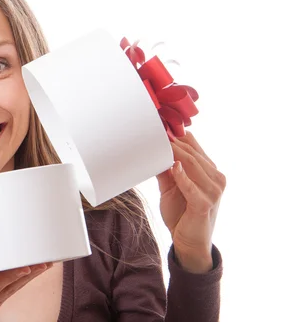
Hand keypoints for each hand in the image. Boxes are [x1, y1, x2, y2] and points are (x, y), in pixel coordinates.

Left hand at [156, 131, 226, 272]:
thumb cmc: (181, 213)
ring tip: (159, 142)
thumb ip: (165, 169)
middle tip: (154, 129)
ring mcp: (214, 191)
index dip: (177, 134)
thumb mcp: (170, 187)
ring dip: (174, 153)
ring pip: (192, 164)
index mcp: (210, 171)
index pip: (194, 145)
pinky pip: (192, 187)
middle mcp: (216, 178)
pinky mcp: (205, 204)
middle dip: (172, 141)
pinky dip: (181, 176)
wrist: (189, 242)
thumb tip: (151, 149)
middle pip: (192, 152)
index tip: (157, 124)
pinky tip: (173, 166)